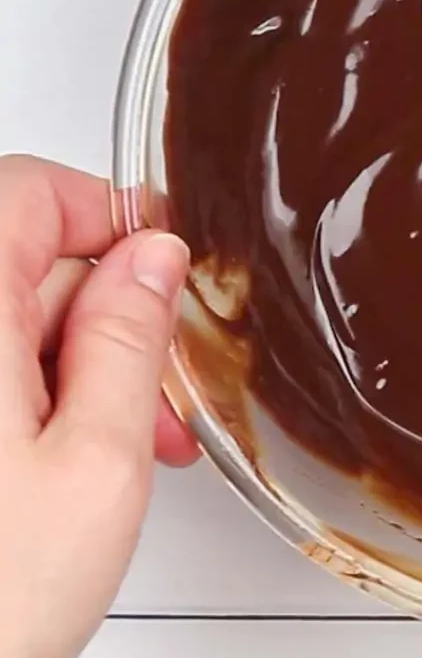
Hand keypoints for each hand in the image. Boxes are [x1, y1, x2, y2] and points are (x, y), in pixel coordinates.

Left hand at [0, 156, 194, 657]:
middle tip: (165, 390)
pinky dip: (33, 398)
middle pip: (24, 260)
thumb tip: (153, 259)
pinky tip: (72, 457)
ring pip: (6, 323)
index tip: (169, 264)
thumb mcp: (96, 464)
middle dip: (109, 313)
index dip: (112, 214)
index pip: (34, 192)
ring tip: (134, 441)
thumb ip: (129, 343)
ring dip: (77, 364)